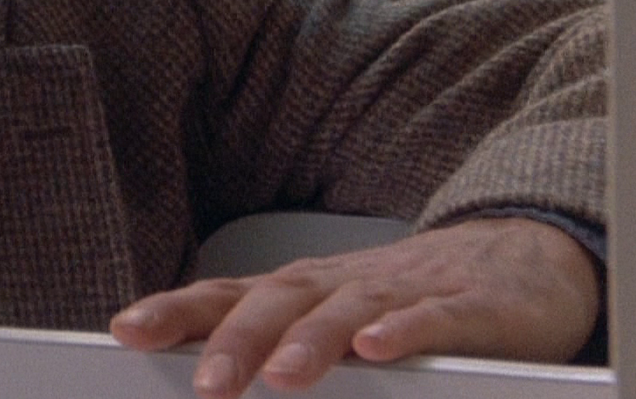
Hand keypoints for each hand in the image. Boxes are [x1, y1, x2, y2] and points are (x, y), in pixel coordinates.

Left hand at [109, 218, 600, 398]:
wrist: (514, 256)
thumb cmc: (403, 296)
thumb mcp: (327, 318)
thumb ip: (270, 342)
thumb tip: (199, 371)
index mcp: (299, 290)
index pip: (225, 296)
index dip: (175, 312)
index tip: (125, 331)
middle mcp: (338, 285)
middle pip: (277, 303)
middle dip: (237, 342)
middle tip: (205, 385)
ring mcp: (399, 293)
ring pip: (346, 314)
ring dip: (310, 344)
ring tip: (281, 379)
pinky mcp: (462, 309)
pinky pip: (428, 320)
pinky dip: (402, 332)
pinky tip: (377, 350)